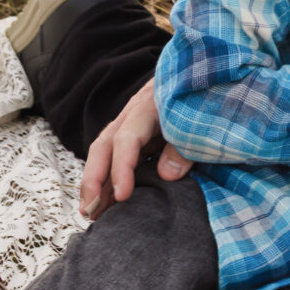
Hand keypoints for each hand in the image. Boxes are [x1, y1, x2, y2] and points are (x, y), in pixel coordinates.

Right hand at [80, 81, 191, 220]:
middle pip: (103, 147)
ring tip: (91, 213)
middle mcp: (131, 116)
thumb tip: (167, 176)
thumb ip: (186, 146)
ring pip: (104, 154)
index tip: (122, 196)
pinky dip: (107, 180)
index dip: (122, 168)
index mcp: (148, 108)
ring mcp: (129, 125)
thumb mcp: (199, 120)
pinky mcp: (134, 136)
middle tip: (90, 210)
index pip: (127, 139)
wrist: (196, 76)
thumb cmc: (199, 98)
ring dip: (95, 184)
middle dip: (93, 180)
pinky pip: (114, 158)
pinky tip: (104, 202)